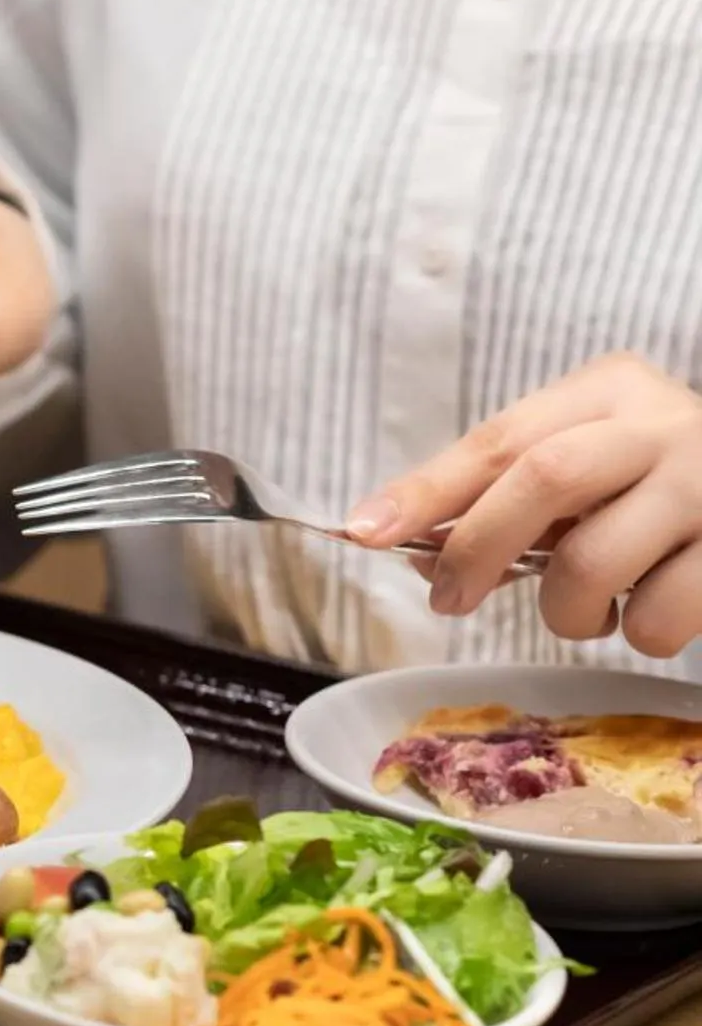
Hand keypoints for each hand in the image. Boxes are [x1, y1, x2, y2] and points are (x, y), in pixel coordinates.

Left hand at [348, 354, 701, 655]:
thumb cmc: (655, 486)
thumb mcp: (586, 470)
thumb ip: (507, 503)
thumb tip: (420, 558)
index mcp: (608, 393)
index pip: (499, 440)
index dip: (427, 490)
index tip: (365, 532)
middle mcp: (661, 426)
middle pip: (543, 478)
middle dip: (478, 549)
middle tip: (450, 599)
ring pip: (594, 562)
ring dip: (563, 612)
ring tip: (585, 611)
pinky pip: (657, 615)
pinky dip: (635, 632)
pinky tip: (648, 610)